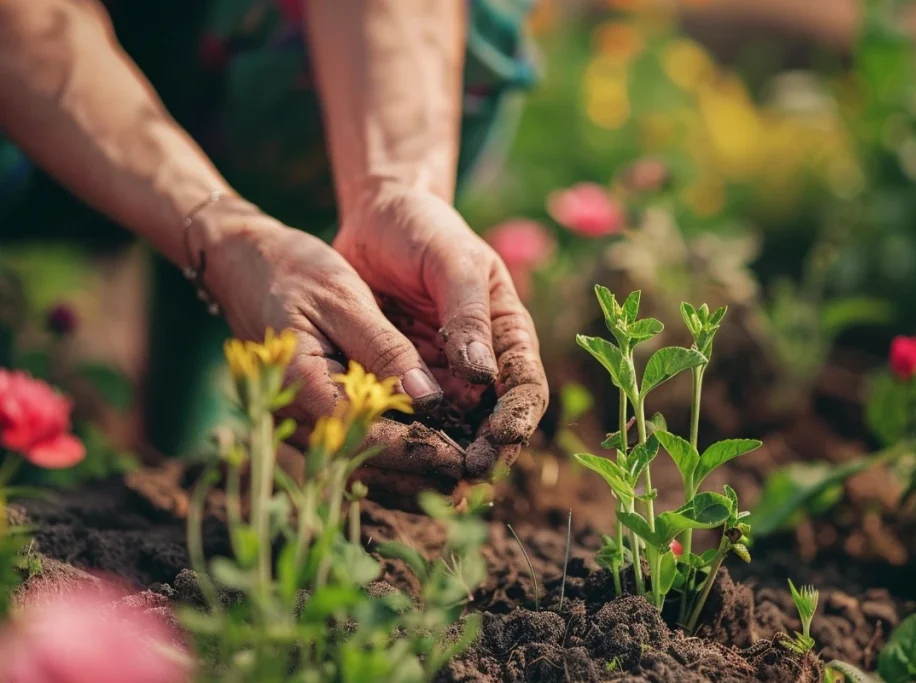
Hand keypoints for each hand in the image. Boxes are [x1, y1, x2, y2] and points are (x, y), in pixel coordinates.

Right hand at [195, 201, 465, 488]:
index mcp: (300, 380)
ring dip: (405, 481)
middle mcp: (292, 413)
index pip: (363, 433)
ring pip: (354, 466)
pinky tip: (428, 469)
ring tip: (460, 488)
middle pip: (360, 464)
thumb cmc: (295, 270)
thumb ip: (385, 349)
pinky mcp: (309, 416)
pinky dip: (388, 462)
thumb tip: (428, 399)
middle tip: (471, 485)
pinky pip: (348, 451)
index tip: (461, 460)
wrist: (243, 262)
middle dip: (417, 481)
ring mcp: (297, 420)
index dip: (416, 451)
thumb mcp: (345, 298)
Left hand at [335, 181, 549, 478]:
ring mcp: (442, 376)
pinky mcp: (403, 382)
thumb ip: (467, 314)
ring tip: (429, 480)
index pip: (525, 388)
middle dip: (485, 453)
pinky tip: (392, 460)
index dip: (518, 418)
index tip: (500, 440)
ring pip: (452, 431)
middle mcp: (481, 364)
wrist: (375, 218)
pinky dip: (405, 444)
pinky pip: (409, 421)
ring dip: (445, 458)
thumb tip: (482, 375)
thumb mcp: (453, 262)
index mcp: (507, 334)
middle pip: (493, 423)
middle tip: (465, 475)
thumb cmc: (425, 230)